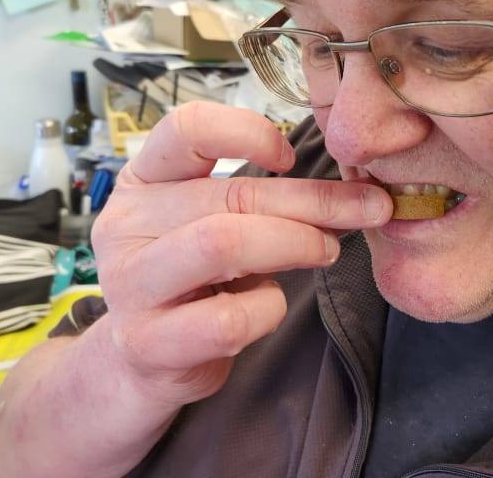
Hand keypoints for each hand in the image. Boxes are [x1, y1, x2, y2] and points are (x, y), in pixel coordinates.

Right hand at [90, 101, 390, 414]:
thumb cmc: (191, 282)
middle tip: (367, 208)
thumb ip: (262, 203)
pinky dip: (267, 310)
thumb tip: (349, 191)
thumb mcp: (212, 226)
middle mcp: (126, 225)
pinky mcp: (147, 343)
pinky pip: (228, 318)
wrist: (140, 363)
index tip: (290, 157)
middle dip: (312, 200)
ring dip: (295, 243)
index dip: (247, 132)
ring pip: (223, 244)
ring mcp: (130, 285)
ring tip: (326, 250)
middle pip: (229, 195)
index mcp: (143, 181)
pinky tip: (268, 308)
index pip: (185, 128)